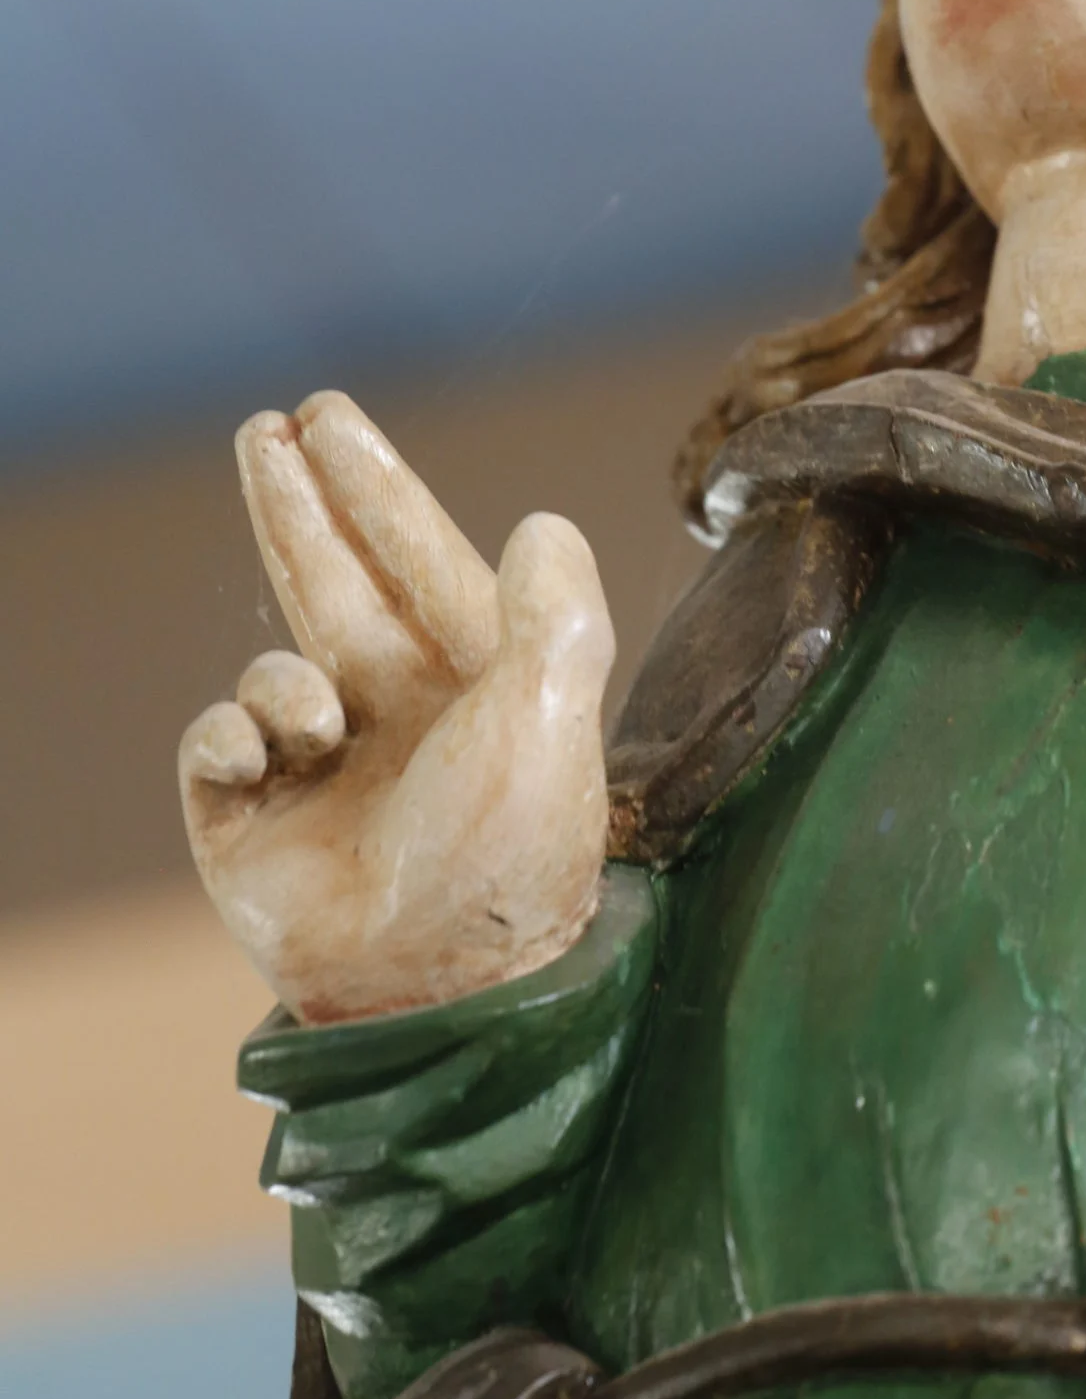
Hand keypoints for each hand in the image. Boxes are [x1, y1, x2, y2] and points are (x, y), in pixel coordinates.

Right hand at [180, 393, 612, 1023]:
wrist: (432, 986)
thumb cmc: (505, 846)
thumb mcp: (550, 707)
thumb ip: (555, 607)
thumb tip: (544, 523)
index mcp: (477, 682)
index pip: (414, 557)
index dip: (373, 485)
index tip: (325, 412)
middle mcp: (401, 717)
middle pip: (336, 583)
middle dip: (302, 507)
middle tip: (269, 427)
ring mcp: (324, 771)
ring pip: (273, 665)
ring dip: (280, 674)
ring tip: (315, 717)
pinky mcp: (252, 824)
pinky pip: (217, 741)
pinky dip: (233, 734)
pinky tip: (265, 753)